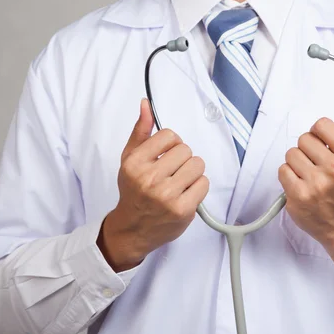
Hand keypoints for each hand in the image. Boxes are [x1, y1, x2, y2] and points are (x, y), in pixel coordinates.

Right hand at [98, 99, 209, 271]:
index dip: (171, 144)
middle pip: (186, 150)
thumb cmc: (134, 191)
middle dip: (182, 159)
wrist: (133, 228)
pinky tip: (186, 193)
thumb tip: (146, 104)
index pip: (169, 136)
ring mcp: (166, 196)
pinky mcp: (182, 210)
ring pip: (197, 165)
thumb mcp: (130, 159)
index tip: (165, 156)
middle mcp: (149, 179)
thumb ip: (140, 131)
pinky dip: (198, 187)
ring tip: (180, 182)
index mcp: (134, 163)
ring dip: (192, 172)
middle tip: (173, 172)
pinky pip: (204, 183)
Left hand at [278, 93, 333, 275]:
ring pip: (291, 154)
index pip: (321, 124)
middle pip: (304, 139)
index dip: (319, 135)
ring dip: (296, 163)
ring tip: (308, 175)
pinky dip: (288, 176)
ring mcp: (315, 184)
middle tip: (316, 164)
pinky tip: (300, 184)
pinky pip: (282, 170)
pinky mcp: (298, 196)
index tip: (323, 146)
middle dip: (307, 150)